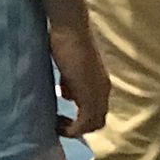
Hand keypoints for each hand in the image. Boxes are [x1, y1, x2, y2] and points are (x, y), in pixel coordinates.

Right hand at [50, 20, 108, 136]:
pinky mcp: (89, 95)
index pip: (97, 112)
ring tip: (56, 124)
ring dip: (74, 129)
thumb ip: (71, 83)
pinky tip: (57, 124)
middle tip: (57, 123)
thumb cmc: (67, 43)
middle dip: (77, 127)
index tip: (60, 118)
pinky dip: (72, 129)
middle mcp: (104, 90)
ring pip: (94, 124)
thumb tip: (66, 94)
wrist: (70, 29)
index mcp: (101, 84)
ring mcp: (99, 93)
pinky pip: (85, 123)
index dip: (81, 120)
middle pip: (97, 121)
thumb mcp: (69, 69)